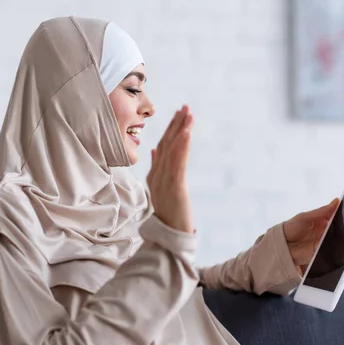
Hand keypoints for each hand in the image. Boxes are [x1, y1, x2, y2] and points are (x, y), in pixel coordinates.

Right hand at [147, 105, 193, 232]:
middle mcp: (158, 174)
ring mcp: (165, 180)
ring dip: (180, 130)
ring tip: (188, 114)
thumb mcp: (160, 190)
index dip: (170, 130)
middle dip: (175, 125)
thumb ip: (157, 169)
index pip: (163, 147)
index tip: (178, 114)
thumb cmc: (169, 216)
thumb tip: (155, 150)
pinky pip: (178, 162)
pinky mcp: (174, 186)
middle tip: (185, 107)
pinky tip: (187, 133)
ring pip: (172, 150)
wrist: (168, 236)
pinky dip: (182, 146)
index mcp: (155, 175)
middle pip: (166, 144)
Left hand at [283, 198, 340, 274]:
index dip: (342, 212)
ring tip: (340, 233)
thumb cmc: (290, 229)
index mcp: (321, 219)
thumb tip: (336, 201)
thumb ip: (321, 211)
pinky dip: (335, 247)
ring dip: (340, 236)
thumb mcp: (305, 217)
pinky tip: (335, 243)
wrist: (281, 246)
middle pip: (339, 227)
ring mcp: (325, 241)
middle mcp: (325, 230)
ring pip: (338, 238)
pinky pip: (333, 249)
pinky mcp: (323, 252)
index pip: (336, 215)